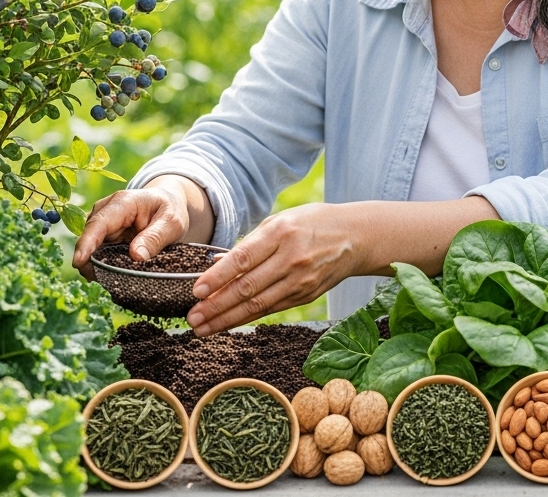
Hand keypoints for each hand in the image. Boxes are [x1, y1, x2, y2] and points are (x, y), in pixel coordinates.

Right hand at [72, 175, 212, 279]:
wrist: (168, 203)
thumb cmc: (170, 210)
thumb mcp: (171, 222)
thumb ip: (155, 238)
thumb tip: (136, 257)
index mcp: (123, 203)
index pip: (99, 223)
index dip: (87, 243)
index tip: (79, 261)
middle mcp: (106, 210)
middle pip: (90, 237)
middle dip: (88, 260)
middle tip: (99, 280)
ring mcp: (103, 223)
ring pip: (91, 247)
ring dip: (95, 264)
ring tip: (108, 280)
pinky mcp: (104, 235)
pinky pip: (97, 252)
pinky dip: (101, 264)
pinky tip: (108, 276)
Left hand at [186, 203, 366, 335]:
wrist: (356, 237)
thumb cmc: (313, 223)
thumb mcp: (281, 220)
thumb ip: (250, 242)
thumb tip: (215, 263)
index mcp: (281, 233)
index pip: (243, 259)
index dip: (218, 277)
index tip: (196, 291)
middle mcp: (291, 259)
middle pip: (247, 288)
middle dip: (216, 306)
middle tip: (192, 318)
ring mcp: (300, 281)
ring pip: (257, 305)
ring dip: (226, 319)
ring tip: (203, 328)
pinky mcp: (306, 296)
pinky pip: (271, 309)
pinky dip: (247, 318)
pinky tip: (228, 323)